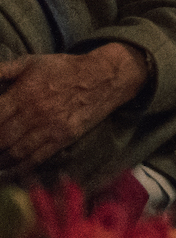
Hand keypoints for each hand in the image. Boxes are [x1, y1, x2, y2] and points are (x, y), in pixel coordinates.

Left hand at [0, 47, 147, 174]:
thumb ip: (3, 71)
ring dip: (0, 160)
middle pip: (1, 138)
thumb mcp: (31, 62)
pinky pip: (35, 160)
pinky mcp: (62, 139)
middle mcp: (35, 113)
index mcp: (24, 93)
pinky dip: (16, 170)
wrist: (104, 77)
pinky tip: (5, 174)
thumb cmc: (64, 69)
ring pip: (14, 153)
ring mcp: (50, 128)